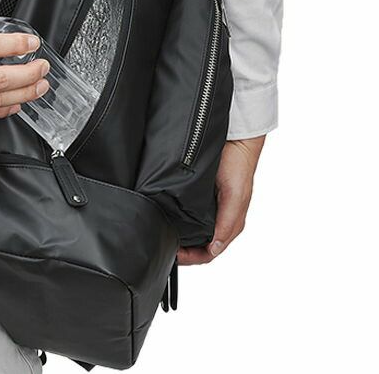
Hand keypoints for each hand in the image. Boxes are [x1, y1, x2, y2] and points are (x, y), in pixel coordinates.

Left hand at [177, 135, 265, 264]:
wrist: (234, 142)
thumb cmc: (239, 167)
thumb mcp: (235, 197)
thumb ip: (227, 223)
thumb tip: (215, 247)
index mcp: (230, 225)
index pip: (209, 253)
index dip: (191, 258)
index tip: (174, 255)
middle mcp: (219, 219)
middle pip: (199, 247)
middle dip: (183, 251)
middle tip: (164, 246)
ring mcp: (210, 209)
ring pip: (194, 233)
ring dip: (180, 238)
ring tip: (163, 235)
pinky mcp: (200, 197)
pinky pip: (189, 215)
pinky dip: (178, 221)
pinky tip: (167, 218)